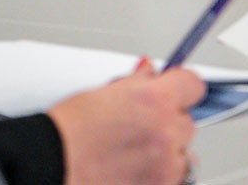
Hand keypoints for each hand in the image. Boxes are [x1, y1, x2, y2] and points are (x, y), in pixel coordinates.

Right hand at [47, 58, 203, 184]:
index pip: (192, 84)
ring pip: (183, 152)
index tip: (176, 85)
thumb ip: (136, 83)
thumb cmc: (70, 130)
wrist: (55, 164)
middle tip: (141, 120)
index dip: (181, 83)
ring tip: (135, 148)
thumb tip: (148, 72)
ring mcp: (166, 165)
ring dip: (167, 148)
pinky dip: (160, 171)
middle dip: (169, 117)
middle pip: (186, 119)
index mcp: (155, 100)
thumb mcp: (103, 92)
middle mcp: (166, 132)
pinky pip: (173, 176)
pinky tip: (135, 166)